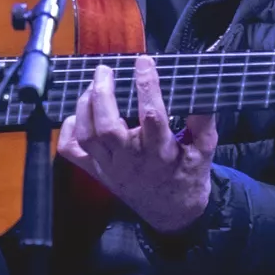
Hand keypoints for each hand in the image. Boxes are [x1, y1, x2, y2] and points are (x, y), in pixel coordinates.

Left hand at [57, 55, 217, 235]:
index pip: (152, 116)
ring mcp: (110, 167)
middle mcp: (131, 160)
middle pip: (108, 127)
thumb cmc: (187, 176)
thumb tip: (203, 94)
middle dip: (103, 94)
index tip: (144, 61)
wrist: (171, 213)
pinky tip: (78, 114)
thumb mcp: (205, 152)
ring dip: (85, 106)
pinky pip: (72, 152)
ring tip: (93, 85)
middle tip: (105, 69)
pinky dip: (69, 130)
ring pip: (88, 136)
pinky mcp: (97, 172)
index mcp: (160, 153)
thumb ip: (204, 124)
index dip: (147, 86)